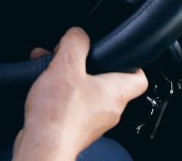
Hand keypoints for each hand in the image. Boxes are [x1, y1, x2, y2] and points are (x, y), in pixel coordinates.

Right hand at [12, 28, 147, 160]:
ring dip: (69, 78)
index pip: (139, 78)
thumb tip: (78, 34)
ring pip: (86, 93)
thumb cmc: (59, 114)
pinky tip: (42, 87)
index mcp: (116, 93)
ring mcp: (93, 123)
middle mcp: (109, 110)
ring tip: (49, 68)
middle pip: (106, 82)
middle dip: (86, 65)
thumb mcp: (66, 65)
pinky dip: (60, 94)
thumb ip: (75, 43)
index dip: (132, 62)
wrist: (43, 147)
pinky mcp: (75, 131)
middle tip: (70, 56)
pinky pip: (72, 106)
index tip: (120, 54)